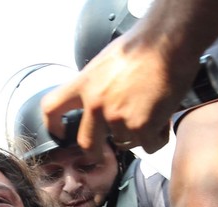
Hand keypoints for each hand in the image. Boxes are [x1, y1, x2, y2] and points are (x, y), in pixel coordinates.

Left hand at [41, 31, 197, 153]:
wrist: (167, 42)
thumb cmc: (140, 46)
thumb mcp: (103, 64)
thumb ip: (93, 87)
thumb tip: (90, 103)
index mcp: (83, 85)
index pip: (51, 108)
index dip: (52, 126)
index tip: (60, 133)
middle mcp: (96, 104)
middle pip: (86, 143)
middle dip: (94, 153)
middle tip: (101, 153)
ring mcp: (117, 118)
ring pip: (123, 143)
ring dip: (136, 136)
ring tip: (149, 116)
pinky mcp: (141, 127)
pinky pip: (148, 145)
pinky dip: (157, 137)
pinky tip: (162, 121)